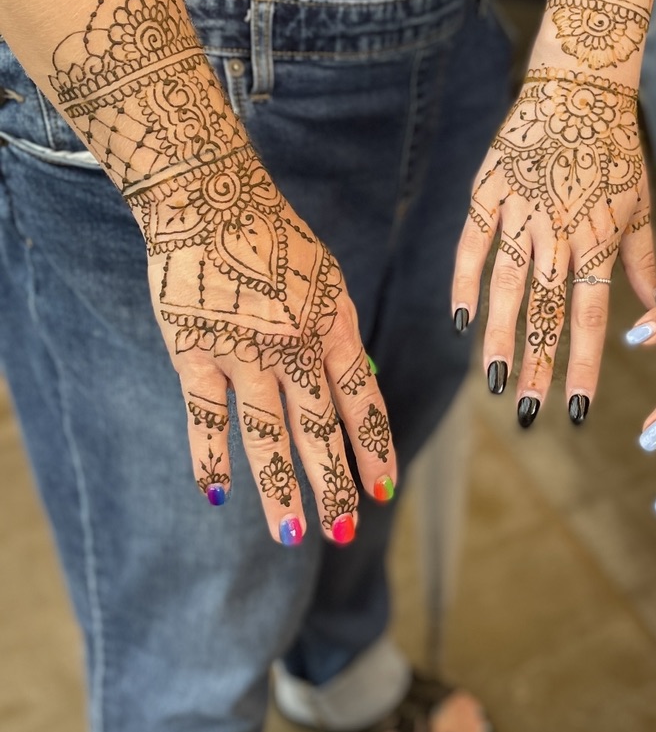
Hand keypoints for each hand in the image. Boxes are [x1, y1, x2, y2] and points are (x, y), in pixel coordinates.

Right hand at [144, 165, 394, 544]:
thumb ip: (334, 332)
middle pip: (319, 430)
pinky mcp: (195, 355)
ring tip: (292, 534)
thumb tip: (354, 386)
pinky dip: (210, 460)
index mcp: (332, 324)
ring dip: (281, 489)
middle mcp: (294, 346)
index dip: (373, 450)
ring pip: (267, 436)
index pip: (361, 402)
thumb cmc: (269, 235)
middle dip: (335, 485)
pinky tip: (219, 496)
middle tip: (344, 529)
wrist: (207, 198)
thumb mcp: (323, 277)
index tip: (384, 490)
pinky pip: (206, 419)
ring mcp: (244, 354)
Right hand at [451, 64, 655, 413]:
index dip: (581, 366)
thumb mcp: (638, 201)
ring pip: (509, 287)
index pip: (590, 316)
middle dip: (539, 367)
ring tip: (497, 383)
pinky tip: (460, 322)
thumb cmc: (615, 144)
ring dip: (502, 338)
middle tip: (530, 413)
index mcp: (599, 239)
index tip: (576, 410)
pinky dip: (464, 282)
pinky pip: (472, 243)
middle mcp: (559, 232)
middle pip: (548, 312)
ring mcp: (520, 211)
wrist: (578, 82)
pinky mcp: (488, 189)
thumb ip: (641, 259)